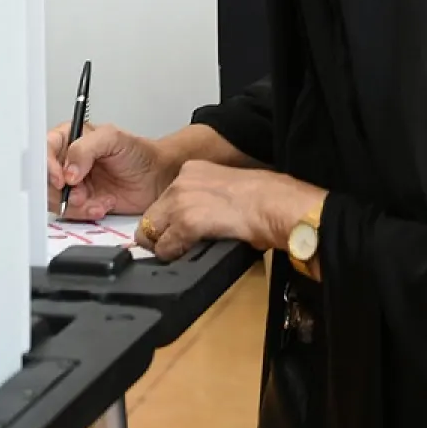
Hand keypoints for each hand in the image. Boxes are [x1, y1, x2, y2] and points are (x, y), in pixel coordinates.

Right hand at [47, 122, 175, 220]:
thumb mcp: (113, 138)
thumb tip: (68, 170)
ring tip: (95, 201)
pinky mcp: (82, 202)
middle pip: (45, 178)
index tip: (60, 179)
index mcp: (70, 138)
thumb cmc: (138, 152)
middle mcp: (67, 161)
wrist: (157, 178)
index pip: (45, 149)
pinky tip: (102, 206)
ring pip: (56, 199)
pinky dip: (85, 213)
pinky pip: (72, 213)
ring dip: (75, 205)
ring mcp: (74, 184)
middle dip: (61, 191)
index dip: (47, 166)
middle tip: (80, 194)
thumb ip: (86, 148)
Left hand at [133, 161, 325, 260]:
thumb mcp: (226, 189)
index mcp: (191, 170)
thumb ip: (205, 199)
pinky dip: (172, 256)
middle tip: (173, 248)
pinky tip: (186, 257)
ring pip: (152, 232)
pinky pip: (165, 247)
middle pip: (151, 215)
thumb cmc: (264, 199)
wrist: (275, 204)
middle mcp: (181, 182)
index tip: (175, 231)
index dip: (168, 219)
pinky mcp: (187, 222)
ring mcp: (181, 201)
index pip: (163, 199)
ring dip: (164, 246)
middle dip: (159, 234)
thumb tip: (199, 219)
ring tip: (180, 253)